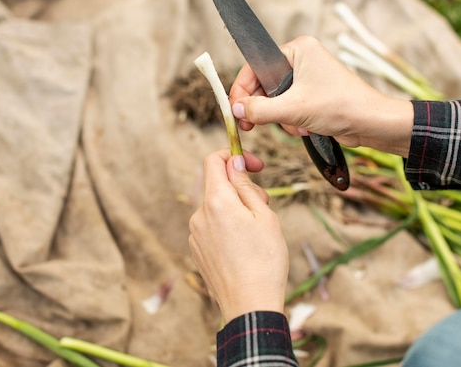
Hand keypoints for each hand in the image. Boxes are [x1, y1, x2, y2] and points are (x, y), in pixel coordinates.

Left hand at [188, 150, 288, 322]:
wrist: (250, 305)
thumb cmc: (263, 260)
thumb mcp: (264, 215)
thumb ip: (246, 185)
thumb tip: (234, 164)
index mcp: (216, 201)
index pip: (213, 161)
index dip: (234, 156)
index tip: (255, 165)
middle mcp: (199, 215)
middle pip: (218, 185)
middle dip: (241, 187)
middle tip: (265, 206)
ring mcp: (195, 234)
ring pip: (216, 207)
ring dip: (236, 208)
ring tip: (257, 231)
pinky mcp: (197, 250)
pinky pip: (212, 226)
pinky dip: (228, 226)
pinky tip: (244, 246)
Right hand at [229, 36, 413, 157]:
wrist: (371, 124)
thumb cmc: (341, 106)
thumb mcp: (294, 109)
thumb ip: (260, 109)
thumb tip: (236, 110)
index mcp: (298, 50)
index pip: (256, 66)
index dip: (242, 89)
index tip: (235, 109)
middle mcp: (302, 60)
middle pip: (264, 86)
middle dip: (265, 109)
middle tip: (251, 125)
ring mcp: (308, 79)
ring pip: (276, 101)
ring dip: (282, 118)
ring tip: (298, 125)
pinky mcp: (313, 96)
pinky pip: (289, 109)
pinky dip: (293, 122)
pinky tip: (307, 128)